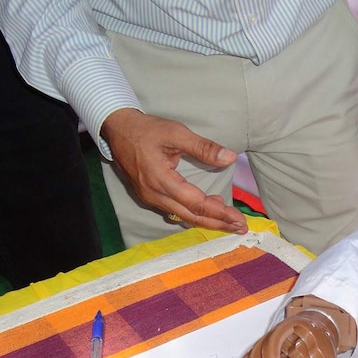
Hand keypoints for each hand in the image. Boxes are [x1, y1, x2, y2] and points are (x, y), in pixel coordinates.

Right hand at [101, 108, 247, 233]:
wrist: (116, 129)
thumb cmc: (146, 130)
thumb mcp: (176, 132)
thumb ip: (203, 147)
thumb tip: (229, 158)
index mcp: (160, 180)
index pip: (196, 203)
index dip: (219, 213)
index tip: (239, 219)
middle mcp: (154, 195)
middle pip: (191, 216)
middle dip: (218, 223)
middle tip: (241, 228)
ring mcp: (150, 198)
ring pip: (183, 216)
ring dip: (207, 220)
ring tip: (229, 221)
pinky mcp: (149, 197)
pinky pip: (174, 212)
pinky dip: (194, 214)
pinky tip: (208, 211)